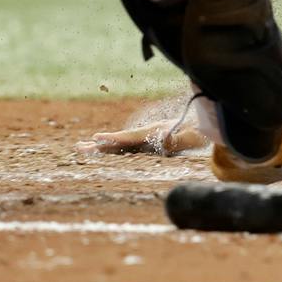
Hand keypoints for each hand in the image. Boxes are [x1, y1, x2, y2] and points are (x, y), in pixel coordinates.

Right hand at [77, 122, 207, 155]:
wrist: (202, 129)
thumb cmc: (196, 133)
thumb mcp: (188, 136)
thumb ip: (176, 137)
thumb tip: (162, 136)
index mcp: (152, 133)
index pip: (129, 138)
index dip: (113, 139)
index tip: (97, 138)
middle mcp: (145, 136)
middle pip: (119, 141)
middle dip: (100, 144)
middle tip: (79, 146)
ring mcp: (145, 141)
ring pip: (120, 145)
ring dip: (102, 148)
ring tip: (82, 148)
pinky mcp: (147, 146)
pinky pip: (127, 149)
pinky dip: (113, 150)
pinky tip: (102, 151)